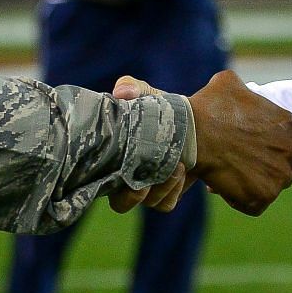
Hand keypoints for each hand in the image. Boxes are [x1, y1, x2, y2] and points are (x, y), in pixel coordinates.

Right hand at [106, 75, 193, 212]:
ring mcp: (149, 188)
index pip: (102, 182)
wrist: (188, 118)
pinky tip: (189, 172)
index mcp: (115, 159)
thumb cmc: (157, 108)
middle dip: (134, 194)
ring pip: (150, 204)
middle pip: (121, 203)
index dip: (109, 181)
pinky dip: (175, 191)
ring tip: (180, 166)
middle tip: (152, 173)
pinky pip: (168, 204)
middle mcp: (127, 178)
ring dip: (163, 189)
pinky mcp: (170, 191)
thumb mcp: (145, 94)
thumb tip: (121, 92)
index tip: (126, 166)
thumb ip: (132, 87)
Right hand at [187, 69, 291, 214]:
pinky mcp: (262, 196)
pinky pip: (253, 205)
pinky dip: (239, 199)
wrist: (192, 132)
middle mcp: (290, 153)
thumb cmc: (207, 106)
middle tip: (236, 159)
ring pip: (267, 188)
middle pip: (282, 171)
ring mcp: (278, 176)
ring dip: (250, 184)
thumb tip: (237, 91)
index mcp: (290, 127)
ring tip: (225, 167)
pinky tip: (223, 183)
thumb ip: (246, 93)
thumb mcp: (230, 84)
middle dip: (263, 169)